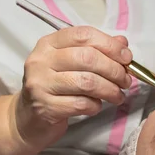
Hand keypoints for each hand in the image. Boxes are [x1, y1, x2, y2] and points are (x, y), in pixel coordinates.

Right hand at [10, 26, 132, 147]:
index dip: (110, 45)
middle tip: (125, 81)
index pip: (83, 35)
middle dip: (114, 70)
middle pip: (88, 58)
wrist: (27, 118)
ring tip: (118, 95)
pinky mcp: (45, 107)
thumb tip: (122, 43)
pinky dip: (96, 106)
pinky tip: (96, 106)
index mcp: (49, 44)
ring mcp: (41, 84)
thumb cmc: (54, 88)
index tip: (127, 58)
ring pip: (87, 82)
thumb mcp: (71, 64)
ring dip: (110, 90)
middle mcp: (41, 60)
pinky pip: (81, 104)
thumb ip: (96, 50)